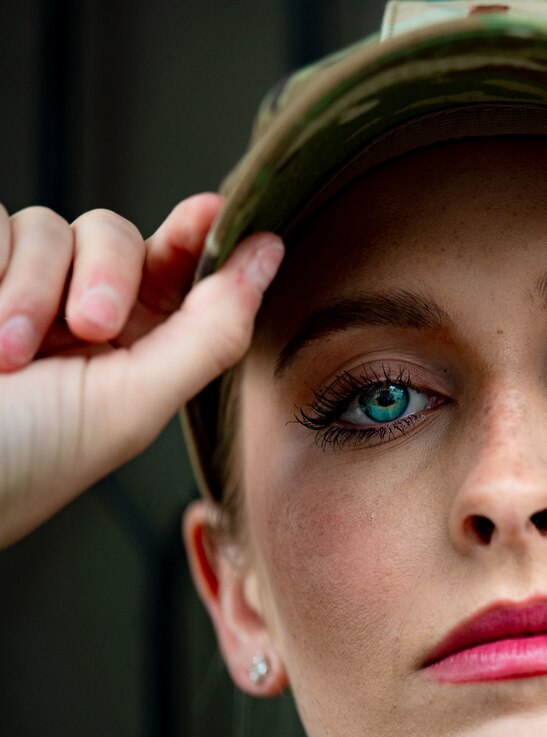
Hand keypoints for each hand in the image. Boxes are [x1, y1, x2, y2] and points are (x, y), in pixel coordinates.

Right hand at [0, 194, 282, 546]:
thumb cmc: (16, 465)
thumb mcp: (130, 404)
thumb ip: (209, 330)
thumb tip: (271, 254)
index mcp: (130, 353)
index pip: (174, 272)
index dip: (197, 236)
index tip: (213, 212)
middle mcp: (71, 317)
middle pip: (115, 237)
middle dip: (107, 272)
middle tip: (89, 327)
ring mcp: (9, 292)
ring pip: (47, 226)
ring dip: (31, 285)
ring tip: (4, 356)